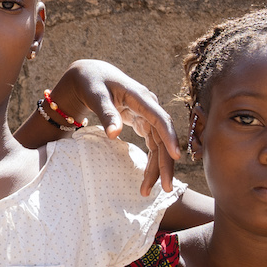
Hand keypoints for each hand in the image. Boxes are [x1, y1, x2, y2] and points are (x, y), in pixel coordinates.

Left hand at [42, 60, 179, 194]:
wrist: (91, 75)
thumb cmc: (92, 83)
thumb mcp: (96, 97)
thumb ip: (106, 114)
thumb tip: (113, 135)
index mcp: (140, 97)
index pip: (160, 119)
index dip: (169, 137)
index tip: (175, 157)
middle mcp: (149, 106)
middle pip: (163, 137)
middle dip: (165, 163)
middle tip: (166, 188)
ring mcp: (148, 115)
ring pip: (159, 145)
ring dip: (157, 167)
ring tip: (149, 191)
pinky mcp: (143, 122)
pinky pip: (152, 145)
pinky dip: (150, 162)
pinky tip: (147, 180)